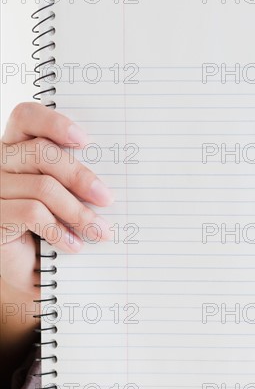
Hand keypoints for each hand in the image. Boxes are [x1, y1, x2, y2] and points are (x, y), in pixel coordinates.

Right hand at [1, 102, 113, 297]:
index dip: (54, 122)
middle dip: (80, 176)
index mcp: (18, 149)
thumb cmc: (52, 231)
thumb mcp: (66, 201)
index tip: (84, 141)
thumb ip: (76, 182)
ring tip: (99, 231)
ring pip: (43, 187)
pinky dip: (59, 230)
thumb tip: (108, 180)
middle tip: (107, 198)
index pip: (26, 117)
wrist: (30, 271)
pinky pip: (31, 213)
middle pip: (41, 153)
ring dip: (78, 212)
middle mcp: (0, 163)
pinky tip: (73, 245)